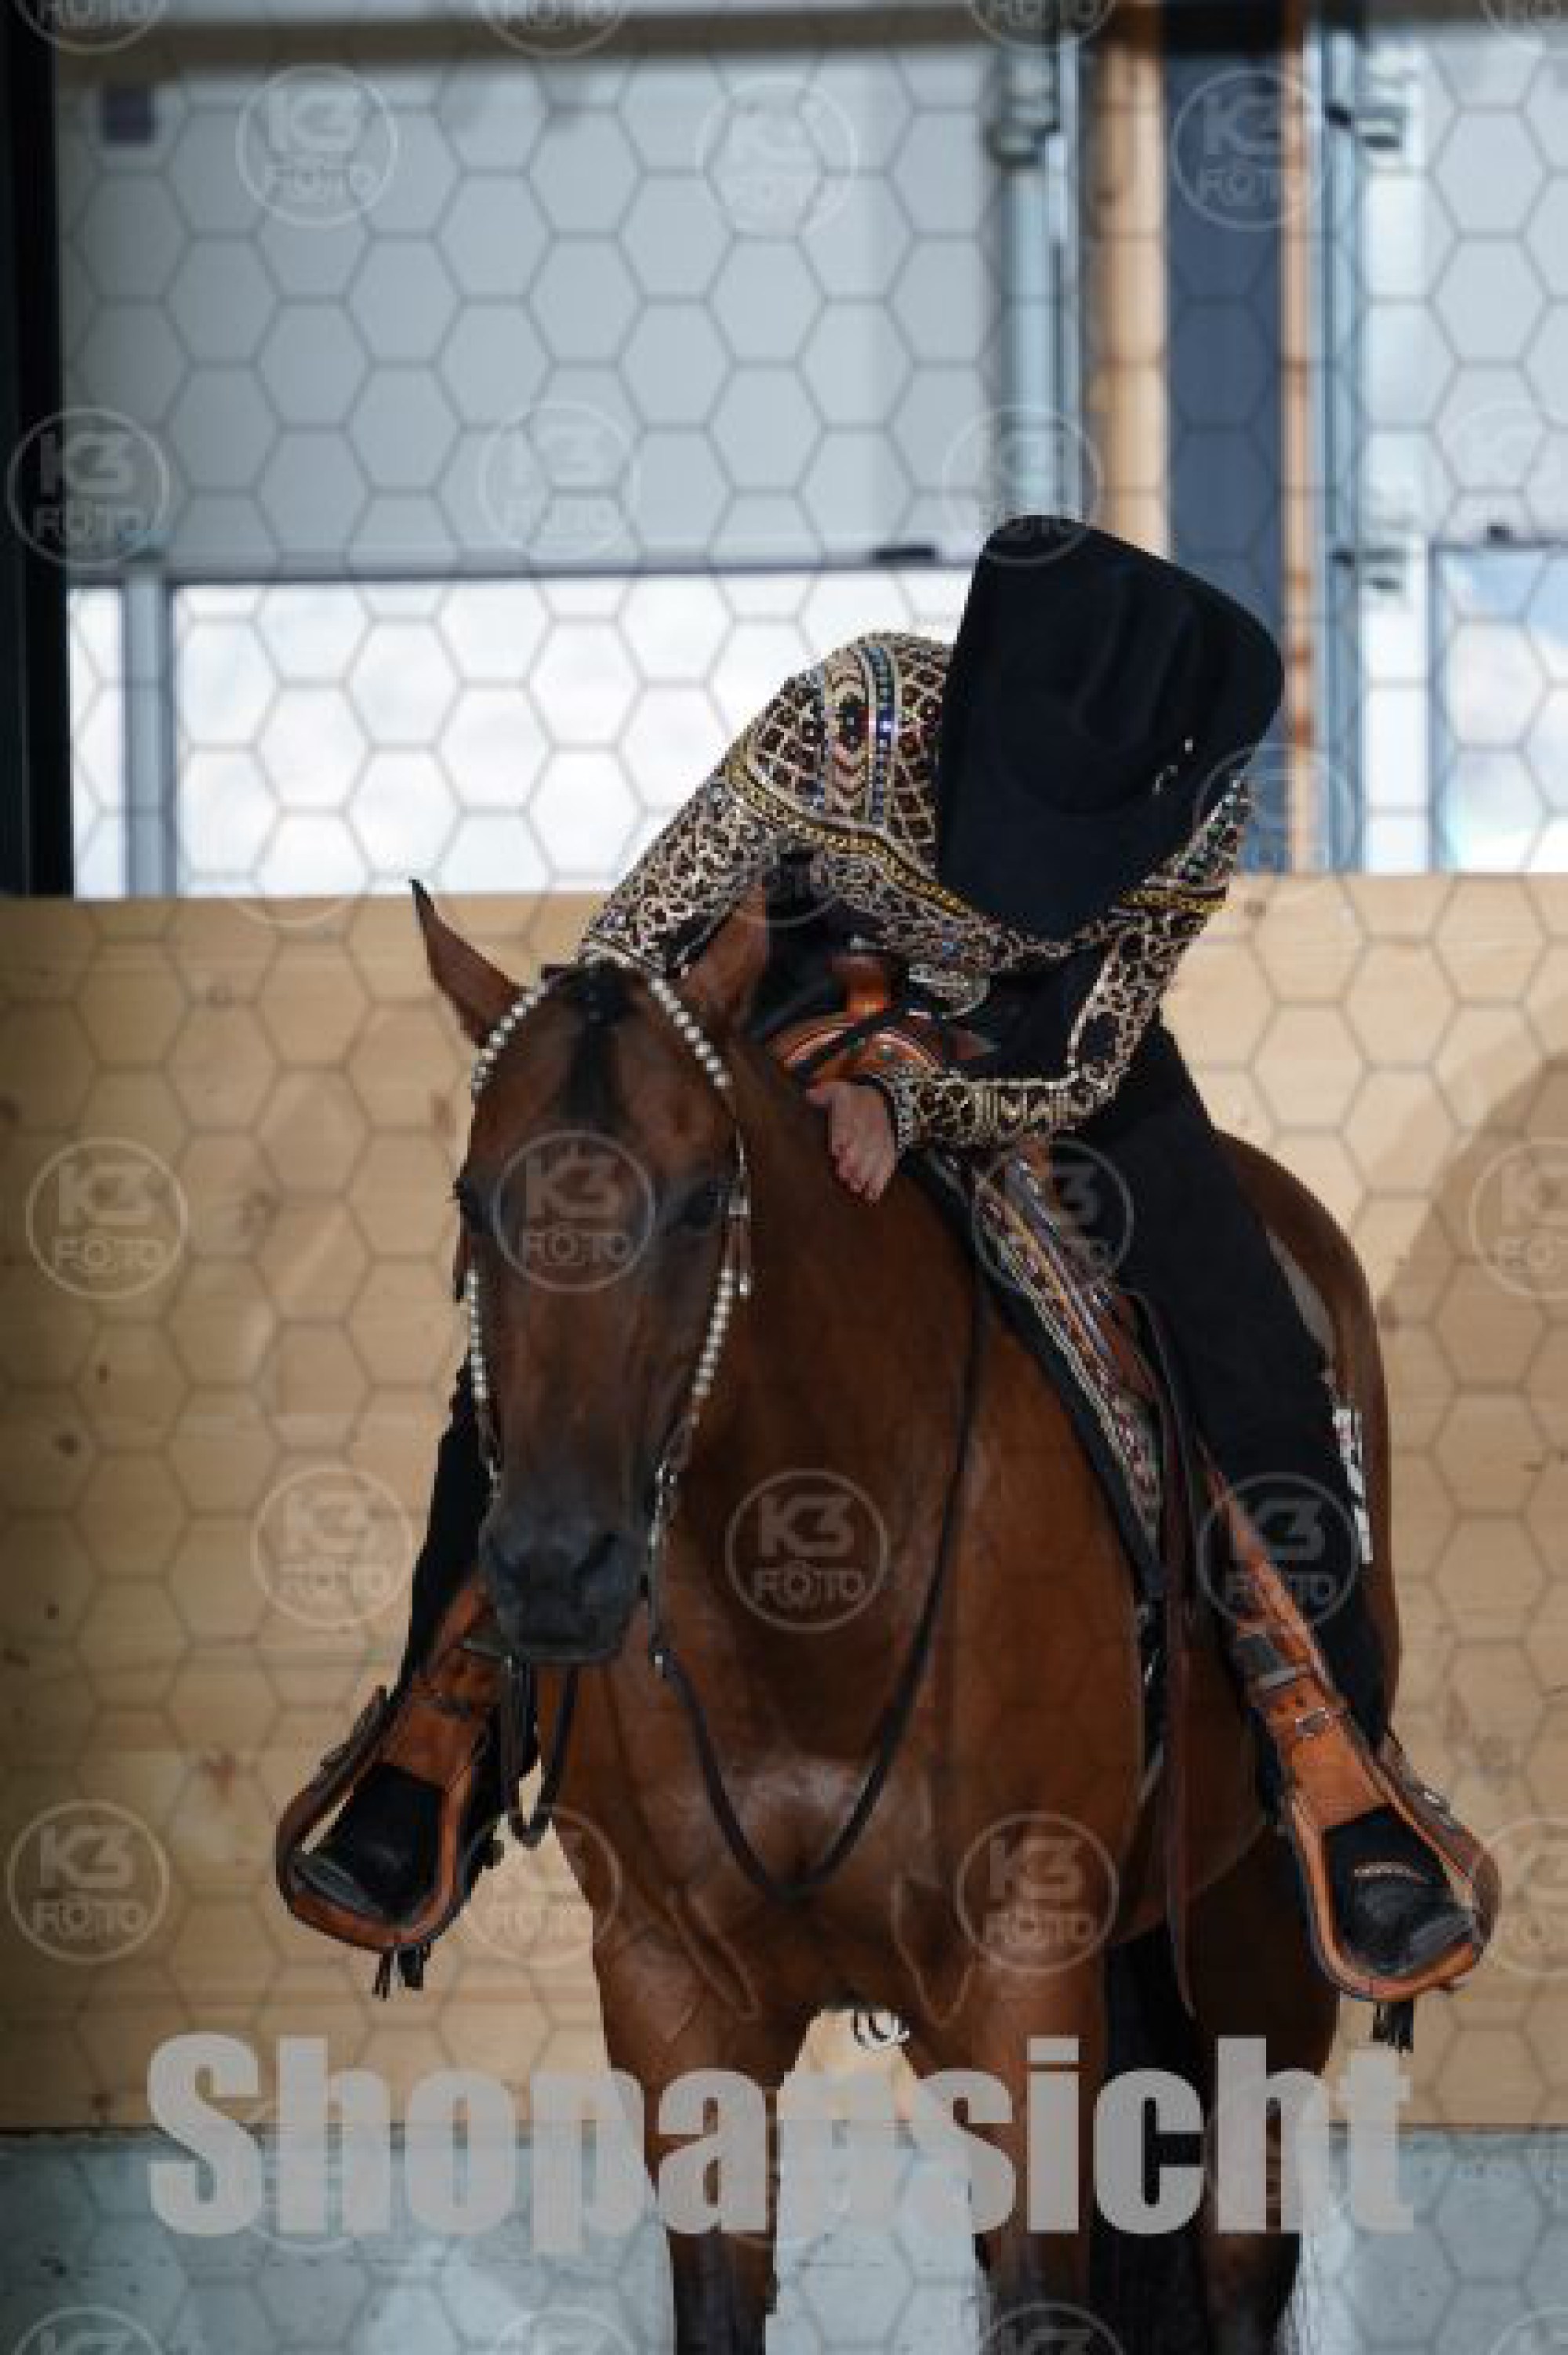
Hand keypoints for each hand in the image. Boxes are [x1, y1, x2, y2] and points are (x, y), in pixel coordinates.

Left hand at [806, 1079, 896, 1201]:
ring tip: (855, 1186)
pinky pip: (888, 1164)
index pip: (848, 1118)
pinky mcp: (890, 1150)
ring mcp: (882, 1136)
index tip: (837, 1149)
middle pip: (863, 1140)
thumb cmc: (850, 1100)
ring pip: (876, 1154)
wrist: (883, 1100)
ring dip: (867, 1171)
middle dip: (854, 1158)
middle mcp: (869, 1121)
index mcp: (854, 1105)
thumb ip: (822, 1094)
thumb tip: (810, 1095)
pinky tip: (871, 1195)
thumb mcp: (836, 1090)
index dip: (843, 1133)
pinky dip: (880, 1181)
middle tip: (843, 1174)